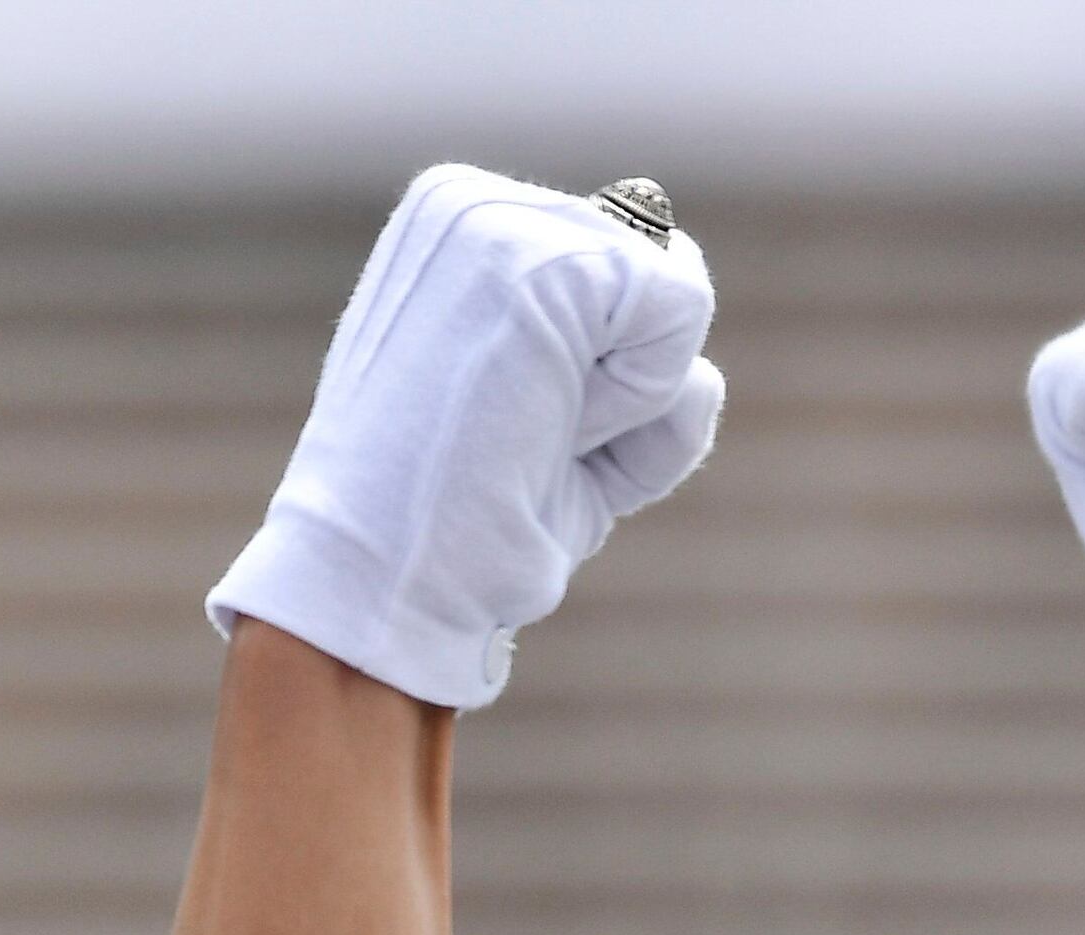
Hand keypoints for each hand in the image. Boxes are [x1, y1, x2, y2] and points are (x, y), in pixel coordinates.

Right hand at [206, 164, 724, 712]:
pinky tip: (555, 427)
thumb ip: (606, 351)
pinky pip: (682, 308)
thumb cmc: (462, 527)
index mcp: (453, 229)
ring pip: (677, 290)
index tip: (512, 430)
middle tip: (523, 440)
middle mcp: (476, 207)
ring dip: (631, 398)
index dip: (601, 374)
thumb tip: (696, 342)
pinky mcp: (551, 257)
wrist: (389, 578)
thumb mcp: (535, 421)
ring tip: (535, 437)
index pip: (618, 272)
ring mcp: (507, 223)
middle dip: (623, 380)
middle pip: (657, 272)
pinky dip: (643, 397)